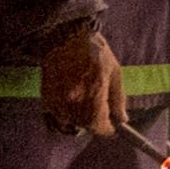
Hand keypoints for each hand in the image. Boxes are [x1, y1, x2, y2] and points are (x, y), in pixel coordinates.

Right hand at [40, 21, 124, 137]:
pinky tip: (74, 104)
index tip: (112, 130)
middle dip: (95, 124)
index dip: (106, 129)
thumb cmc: (96, 53)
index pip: (97, 122)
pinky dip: (67, 115)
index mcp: (94, 89)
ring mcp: (58, 97)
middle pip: (84, 124)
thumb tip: (123, 119)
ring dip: (81, 121)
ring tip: (87, 108)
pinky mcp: (46, 96)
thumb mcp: (115, 72)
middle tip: (102, 118)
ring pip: (70, 121)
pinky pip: (57, 115)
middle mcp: (74, 96)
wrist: (67, 38)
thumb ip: (118, 98)